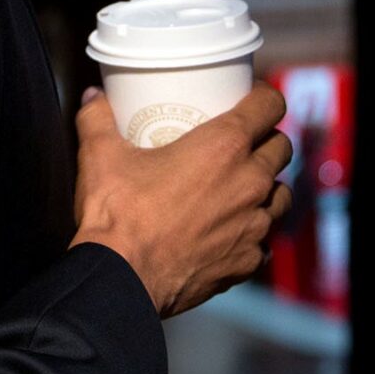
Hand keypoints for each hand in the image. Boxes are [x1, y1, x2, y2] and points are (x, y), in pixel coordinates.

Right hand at [70, 82, 294, 318]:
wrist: (121, 278)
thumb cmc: (117, 212)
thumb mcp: (100, 154)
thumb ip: (96, 117)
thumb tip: (92, 95)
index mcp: (224, 146)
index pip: (270, 106)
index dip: (265, 97)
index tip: (251, 97)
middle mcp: (249, 183)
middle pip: (282, 148)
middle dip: (268, 139)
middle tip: (243, 142)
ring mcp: (253, 226)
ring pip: (281, 195)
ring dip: (268, 186)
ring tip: (243, 187)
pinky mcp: (247, 261)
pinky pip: (263, 240)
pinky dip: (252, 232)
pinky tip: (231, 231)